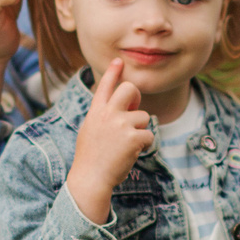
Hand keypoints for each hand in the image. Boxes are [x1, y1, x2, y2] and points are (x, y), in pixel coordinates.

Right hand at [64, 59, 150, 223]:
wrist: (90, 179)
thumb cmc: (91, 159)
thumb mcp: (90, 132)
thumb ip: (102, 118)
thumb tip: (120, 110)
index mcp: (95, 112)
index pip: (105, 86)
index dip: (113, 72)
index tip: (119, 61)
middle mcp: (108, 114)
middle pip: (130, 89)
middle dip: (136, 97)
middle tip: (134, 111)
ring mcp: (120, 124)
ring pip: (144, 116)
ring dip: (140, 131)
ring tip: (126, 146)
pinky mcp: (133, 137)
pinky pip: (149, 135)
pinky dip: (144, 146)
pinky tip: (132, 154)